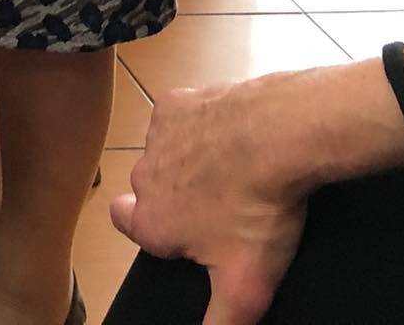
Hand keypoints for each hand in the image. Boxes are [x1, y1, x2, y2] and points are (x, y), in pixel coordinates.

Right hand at [110, 80, 307, 324]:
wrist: (277, 135)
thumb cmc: (257, 208)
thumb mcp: (246, 286)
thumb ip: (221, 323)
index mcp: (152, 221)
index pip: (126, 224)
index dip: (155, 230)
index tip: (186, 233)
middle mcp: (144, 175)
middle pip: (151, 190)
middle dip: (178, 197)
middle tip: (224, 207)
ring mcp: (158, 134)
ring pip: (166, 153)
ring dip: (190, 162)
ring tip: (234, 171)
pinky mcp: (178, 101)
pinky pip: (181, 118)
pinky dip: (201, 126)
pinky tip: (232, 136)